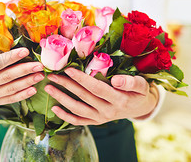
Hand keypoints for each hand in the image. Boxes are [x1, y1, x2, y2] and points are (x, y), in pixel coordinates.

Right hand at [0, 46, 44, 105]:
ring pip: (11, 89)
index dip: (10, 57)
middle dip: (24, 70)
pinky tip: (34, 89)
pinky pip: (11, 99)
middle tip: (39, 64)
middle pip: (6, 77)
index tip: (25, 50)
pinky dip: (23, 95)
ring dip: (27, 82)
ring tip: (40, 75)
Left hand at [44, 68, 158, 125]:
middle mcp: (108, 111)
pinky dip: (65, 116)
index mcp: (119, 99)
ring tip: (49, 88)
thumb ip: (130, 82)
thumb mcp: (141, 84)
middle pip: (83, 96)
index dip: (81, 78)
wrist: (140, 108)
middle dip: (66, 84)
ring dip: (61, 98)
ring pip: (78, 109)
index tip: (68, 68)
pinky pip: (79, 121)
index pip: (96, 88)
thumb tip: (116, 80)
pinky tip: (54, 108)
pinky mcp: (96, 122)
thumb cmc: (139, 91)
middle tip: (52, 75)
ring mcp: (101, 118)